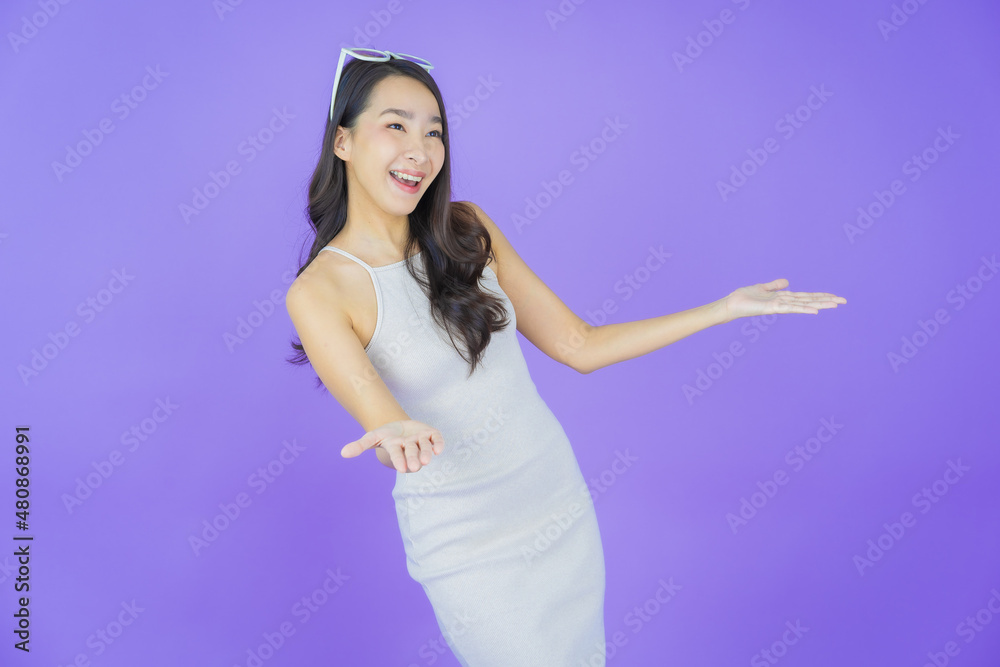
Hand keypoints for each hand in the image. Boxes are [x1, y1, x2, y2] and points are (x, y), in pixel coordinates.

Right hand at [341, 420, 444, 472]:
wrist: (400, 427)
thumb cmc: (385, 435)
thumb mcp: (372, 438)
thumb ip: (359, 446)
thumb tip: (343, 453)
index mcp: (396, 449)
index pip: (397, 455)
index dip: (399, 461)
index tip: (402, 469)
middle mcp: (410, 447)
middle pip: (412, 453)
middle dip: (414, 458)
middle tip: (416, 466)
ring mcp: (421, 441)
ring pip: (425, 447)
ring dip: (426, 452)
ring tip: (427, 460)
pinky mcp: (430, 434)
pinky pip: (436, 439)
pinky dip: (438, 443)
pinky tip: (439, 449)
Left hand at [722, 278, 845, 322]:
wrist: (731, 304)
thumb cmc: (744, 298)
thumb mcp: (762, 287)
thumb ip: (775, 285)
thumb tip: (788, 281)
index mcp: (783, 298)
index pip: (806, 296)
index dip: (820, 296)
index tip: (835, 296)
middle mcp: (784, 303)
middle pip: (809, 300)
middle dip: (826, 300)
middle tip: (844, 301)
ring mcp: (780, 306)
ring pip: (804, 304)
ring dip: (820, 304)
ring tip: (835, 304)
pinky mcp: (772, 308)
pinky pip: (790, 308)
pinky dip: (803, 309)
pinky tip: (815, 311)